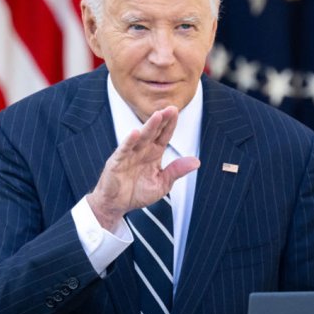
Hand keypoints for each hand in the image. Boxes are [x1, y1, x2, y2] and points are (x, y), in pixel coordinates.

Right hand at [86, 106, 199, 229]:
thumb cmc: (137, 193)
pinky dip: (129, 141)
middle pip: (154, 132)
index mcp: (153, 153)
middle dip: (162, 120)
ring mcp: (129, 154)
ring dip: (149, 126)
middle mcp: (142, 150)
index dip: (170, 124)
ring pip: (141, 137)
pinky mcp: (116, 162)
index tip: (176, 111)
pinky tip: (135, 133)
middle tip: (171, 108)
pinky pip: (124, 150)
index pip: (164, 135)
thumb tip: (196, 162)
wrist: (117, 205)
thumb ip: (176, 171)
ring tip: (157, 116)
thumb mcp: (162, 183)